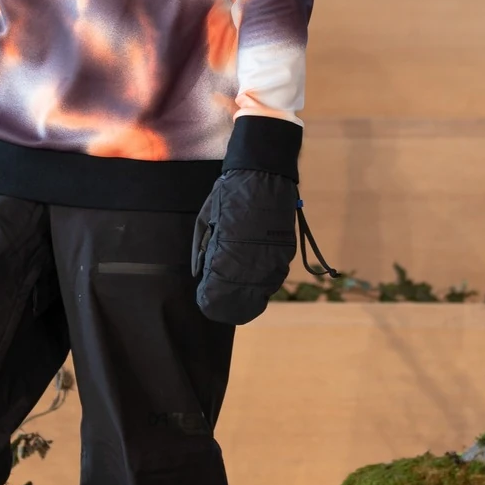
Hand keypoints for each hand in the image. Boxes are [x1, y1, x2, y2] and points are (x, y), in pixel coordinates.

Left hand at [192, 169, 302, 324]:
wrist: (263, 174)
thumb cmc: (229, 195)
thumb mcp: (207, 218)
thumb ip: (202, 247)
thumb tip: (198, 273)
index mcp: (228, 250)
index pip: (218, 287)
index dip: (211, 299)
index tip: (205, 303)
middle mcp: (251, 258)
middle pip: (240, 294)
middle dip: (230, 304)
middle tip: (221, 310)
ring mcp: (272, 257)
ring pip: (261, 289)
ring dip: (249, 296)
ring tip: (239, 303)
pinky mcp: (286, 251)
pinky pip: (275, 275)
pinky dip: (265, 283)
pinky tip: (257, 287)